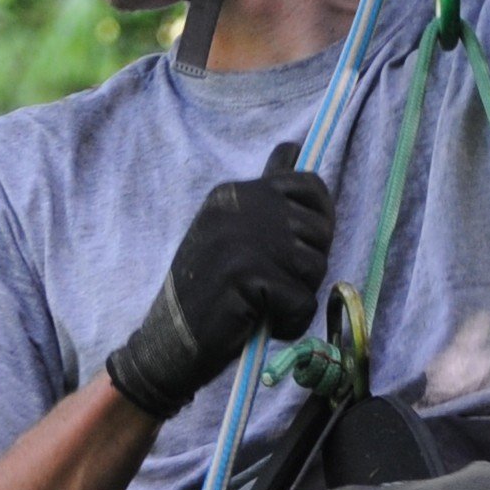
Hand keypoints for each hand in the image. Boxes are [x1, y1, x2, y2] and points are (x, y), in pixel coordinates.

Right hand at [106, 143, 333, 420]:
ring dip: (298, 295)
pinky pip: (302, 301)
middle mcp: (236, 206)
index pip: (309, 185)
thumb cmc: (209, 291)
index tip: (294, 249)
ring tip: (264, 304)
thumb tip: (291, 147)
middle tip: (271, 284)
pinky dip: (290, 322)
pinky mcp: (245, 274)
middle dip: (307, 266)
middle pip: (319, 229)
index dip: (319, 221)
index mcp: (234, 192)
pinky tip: (262, 323)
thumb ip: (265, 193)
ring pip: (314, 265)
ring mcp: (240, 238)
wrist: (170, 341)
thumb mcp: (232, 230)